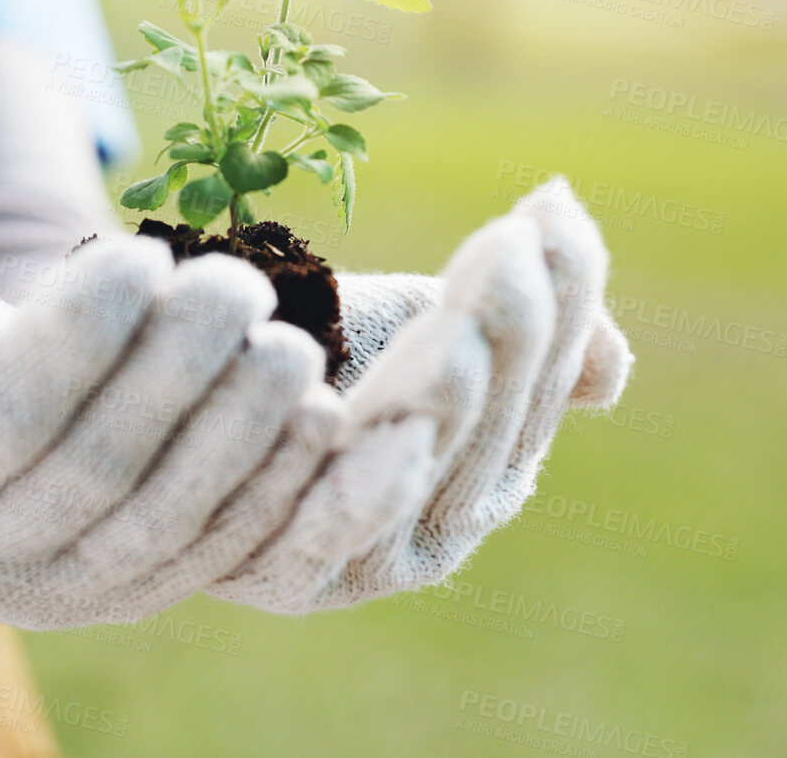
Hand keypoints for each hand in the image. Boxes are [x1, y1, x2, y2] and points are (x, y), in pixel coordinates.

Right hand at [0, 238, 436, 628]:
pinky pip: (216, 552)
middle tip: (240, 287)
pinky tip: (321, 420)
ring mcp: (64, 594)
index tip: (142, 253)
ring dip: (243, 436)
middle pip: (97, 472)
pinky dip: (275, 490)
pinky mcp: (136, 595)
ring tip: (292, 348)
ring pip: (167, 522)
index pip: (3, 419)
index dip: (77, 338)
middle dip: (179, 374)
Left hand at [209, 177, 631, 610]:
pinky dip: (361, 489)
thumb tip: (608, 366)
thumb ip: (514, 330)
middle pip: (488, 427)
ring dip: (444, 395)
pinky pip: (325, 535)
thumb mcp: (424, 325)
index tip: (546, 214)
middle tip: (506, 247)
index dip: (558, 302)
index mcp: (489, 468)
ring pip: (418, 471)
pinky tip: (390, 427)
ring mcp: (363, 560)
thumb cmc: (316, 347)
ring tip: (456, 325)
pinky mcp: (279, 573)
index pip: (539, 383)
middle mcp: (439, 527)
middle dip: (507, 335)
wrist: (179, 382)